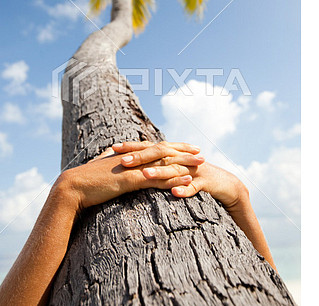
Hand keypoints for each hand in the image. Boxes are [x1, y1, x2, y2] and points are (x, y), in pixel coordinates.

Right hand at [55, 140, 204, 211]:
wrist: (73, 186)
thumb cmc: (86, 180)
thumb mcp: (104, 169)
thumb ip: (113, 162)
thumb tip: (116, 157)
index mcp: (129, 155)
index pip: (155, 147)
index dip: (172, 146)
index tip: (185, 147)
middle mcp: (133, 158)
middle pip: (164, 151)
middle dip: (184, 151)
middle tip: (201, 152)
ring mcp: (133, 168)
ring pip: (164, 163)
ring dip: (184, 164)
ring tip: (201, 164)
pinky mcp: (130, 180)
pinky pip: (156, 179)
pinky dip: (173, 180)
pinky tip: (186, 182)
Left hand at [117, 141, 247, 209]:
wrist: (223, 183)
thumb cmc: (192, 177)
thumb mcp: (171, 171)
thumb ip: (154, 168)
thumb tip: (129, 168)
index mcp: (171, 155)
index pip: (148, 147)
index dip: (131, 147)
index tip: (112, 148)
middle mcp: (180, 158)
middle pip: (159, 155)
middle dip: (140, 157)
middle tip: (122, 161)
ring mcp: (192, 169)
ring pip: (174, 170)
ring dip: (159, 173)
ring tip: (144, 175)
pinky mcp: (205, 183)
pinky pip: (194, 187)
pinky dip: (185, 189)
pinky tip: (175, 192)